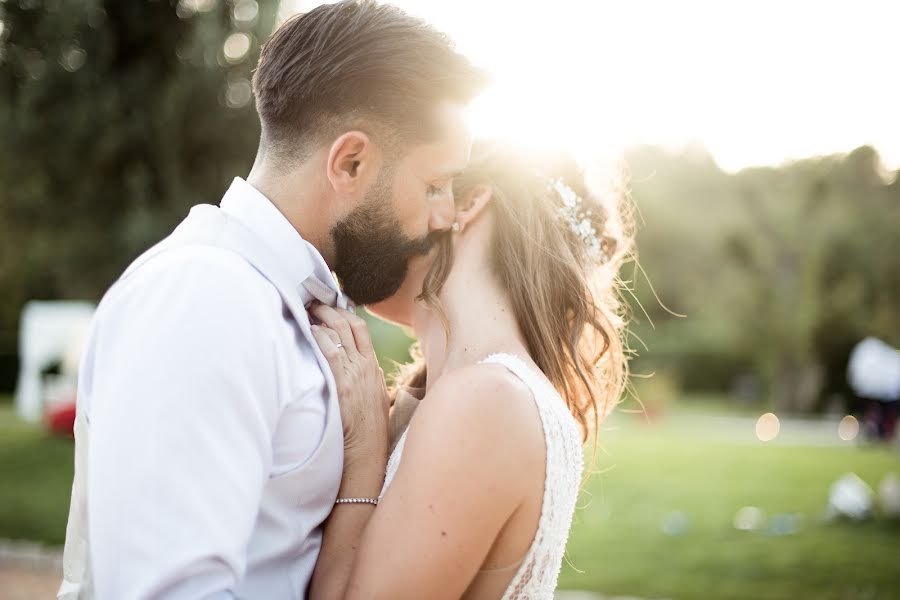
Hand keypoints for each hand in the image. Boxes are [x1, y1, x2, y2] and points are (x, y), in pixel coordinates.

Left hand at [309, 304, 389, 473]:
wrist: (367, 449)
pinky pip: (330, 352)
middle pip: (348, 324)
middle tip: (313, 302)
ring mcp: (354, 372)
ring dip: (322, 317)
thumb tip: (359, 368)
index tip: (330, 306)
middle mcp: (365, 365)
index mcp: (372, 367)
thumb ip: (367, 379)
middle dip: (330, 309)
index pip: (361, 329)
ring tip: (307, 309)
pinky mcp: (342, 383)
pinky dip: (320, 338)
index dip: (344, 312)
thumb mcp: (375, 397)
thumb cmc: (369, 429)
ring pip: (338, 333)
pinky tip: (310, 330)